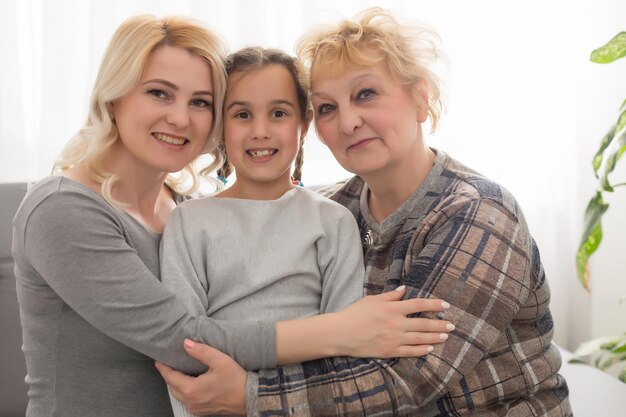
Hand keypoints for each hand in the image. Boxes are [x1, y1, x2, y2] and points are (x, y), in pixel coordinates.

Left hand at [155, 339, 246, 415]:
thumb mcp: (220, 360)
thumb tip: (186, 343)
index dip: (163, 367)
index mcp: (192, 389)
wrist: (251, 398)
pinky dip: (184, 391)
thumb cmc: (236, 380)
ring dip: (175, 384)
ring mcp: (196, 408)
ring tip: (177, 372)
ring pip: (179, 395)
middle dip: (168, 375)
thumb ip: (201, 351)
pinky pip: (187, 400)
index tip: (159, 359)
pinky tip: (189, 383)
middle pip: (172, 387)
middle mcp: (191, 401)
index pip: (170, 377)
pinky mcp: (203, 411)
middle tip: (167, 364)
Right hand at [332, 286, 453, 357]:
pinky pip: (410, 352)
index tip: (446, 305)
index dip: (434, 305)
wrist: (340, 333)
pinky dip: (422, 350)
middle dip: (440, 324)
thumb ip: (390, 295)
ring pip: (420, 338)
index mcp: (392, 308)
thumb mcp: (372, 299)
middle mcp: (396, 324)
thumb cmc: (354, 314)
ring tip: (446, 336)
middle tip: (452, 325)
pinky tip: (430, 348)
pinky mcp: (389, 351)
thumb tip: (404, 290)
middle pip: (424, 324)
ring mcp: (394, 339)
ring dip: (435, 337)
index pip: (419, 305)